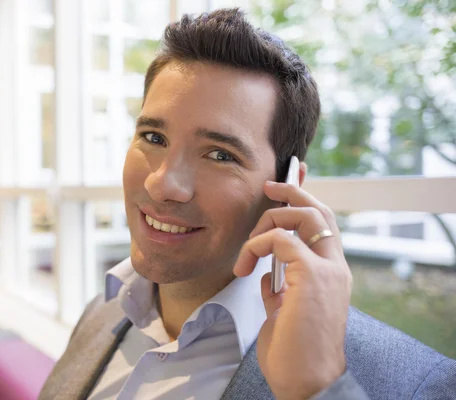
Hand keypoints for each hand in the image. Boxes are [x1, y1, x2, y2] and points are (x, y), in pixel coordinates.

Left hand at [233, 180, 351, 399]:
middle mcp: (335, 267)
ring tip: (247, 251)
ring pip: (303, 216)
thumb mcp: (283, 313)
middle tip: (268, 185)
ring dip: (268, 222)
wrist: (307, 381)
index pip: (323, 225)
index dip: (305, 201)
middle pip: (319, 210)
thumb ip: (279, 290)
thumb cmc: (294, 353)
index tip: (282, 189)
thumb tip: (265, 277)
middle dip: (293, 190)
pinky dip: (257, 245)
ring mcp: (327, 270)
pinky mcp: (311, 276)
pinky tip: (245, 267)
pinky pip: (280, 239)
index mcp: (330, 274)